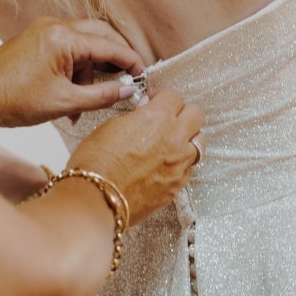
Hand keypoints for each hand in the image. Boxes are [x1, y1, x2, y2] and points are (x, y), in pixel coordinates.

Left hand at [0, 17, 143, 128]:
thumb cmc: (13, 101)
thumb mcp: (64, 103)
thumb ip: (102, 95)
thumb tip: (129, 91)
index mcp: (64, 38)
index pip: (109, 45)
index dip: (131, 62)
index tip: (144, 76)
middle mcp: (55, 25)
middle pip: (100, 34)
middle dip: (116, 57)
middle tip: (128, 79)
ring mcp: (44, 29)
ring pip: (84, 41)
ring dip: (93, 66)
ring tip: (89, 99)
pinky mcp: (36, 37)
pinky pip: (67, 46)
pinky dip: (76, 65)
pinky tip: (74, 92)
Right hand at [67, 87, 205, 224]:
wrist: (96, 199)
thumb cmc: (96, 162)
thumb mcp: (110, 126)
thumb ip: (135, 117)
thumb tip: (145, 111)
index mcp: (157, 118)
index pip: (175, 96)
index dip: (162, 97)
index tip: (154, 102)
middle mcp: (174, 139)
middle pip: (196, 114)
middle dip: (183, 112)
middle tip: (168, 118)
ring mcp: (179, 164)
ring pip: (200, 142)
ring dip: (187, 138)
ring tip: (170, 142)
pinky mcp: (177, 186)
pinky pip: (190, 168)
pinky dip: (182, 163)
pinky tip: (165, 164)